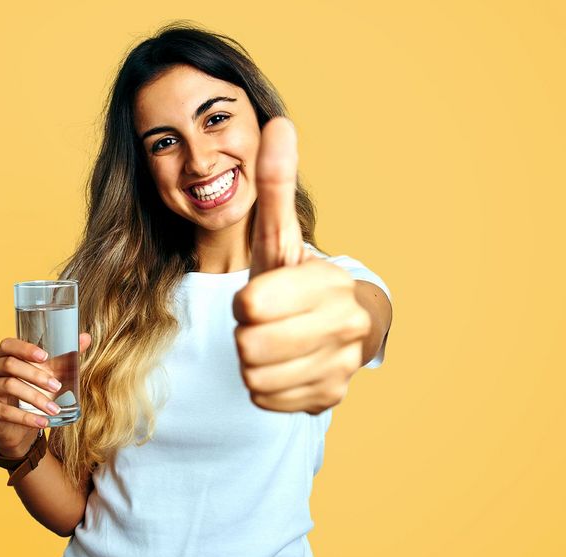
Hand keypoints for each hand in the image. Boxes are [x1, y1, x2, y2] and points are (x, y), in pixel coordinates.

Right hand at [0, 334, 91, 456]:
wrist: (18, 428)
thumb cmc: (33, 393)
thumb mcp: (48, 375)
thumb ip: (64, 357)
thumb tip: (86, 337)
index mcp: (3, 355)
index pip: (8, 344)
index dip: (25, 348)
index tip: (45, 356)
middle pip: (10, 364)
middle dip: (36, 375)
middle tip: (57, 386)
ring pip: (9, 386)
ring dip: (35, 397)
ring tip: (54, 408)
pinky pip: (5, 412)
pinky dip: (27, 418)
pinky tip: (43, 422)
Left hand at [233, 118, 370, 413]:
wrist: (333, 328)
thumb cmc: (294, 279)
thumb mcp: (280, 237)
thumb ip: (275, 187)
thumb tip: (277, 122)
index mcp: (329, 282)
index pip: (251, 306)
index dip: (246, 303)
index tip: (261, 297)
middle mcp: (345, 325)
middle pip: (249, 347)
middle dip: (247, 334)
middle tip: (265, 323)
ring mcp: (340, 366)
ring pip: (255, 378)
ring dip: (253, 362)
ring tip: (274, 343)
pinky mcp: (329, 397)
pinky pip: (266, 400)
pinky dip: (265, 387)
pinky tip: (283, 367)